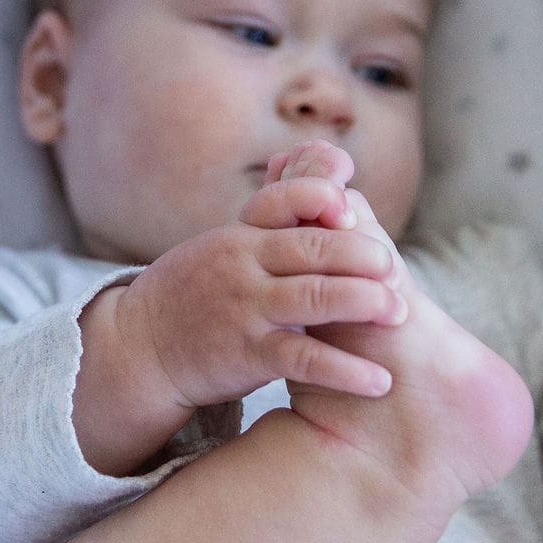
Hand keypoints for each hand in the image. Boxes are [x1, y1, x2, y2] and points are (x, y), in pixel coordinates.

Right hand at [119, 141, 408, 409]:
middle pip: (313, 246)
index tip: (352, 209)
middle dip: (363, 254)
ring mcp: (246, 309)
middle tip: (395, 269)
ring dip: (365, 302)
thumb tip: (322, 162)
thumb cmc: (198, 292)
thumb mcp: (227, 246)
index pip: (284, 199)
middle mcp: (243, 265)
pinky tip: (379, 379)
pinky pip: (305, 358)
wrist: (142, 347)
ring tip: (400, 314)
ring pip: (316, 296)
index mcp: (241, 235)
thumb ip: (274, 217)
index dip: (321, 196)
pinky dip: (346, 370)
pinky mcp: (248, 355)